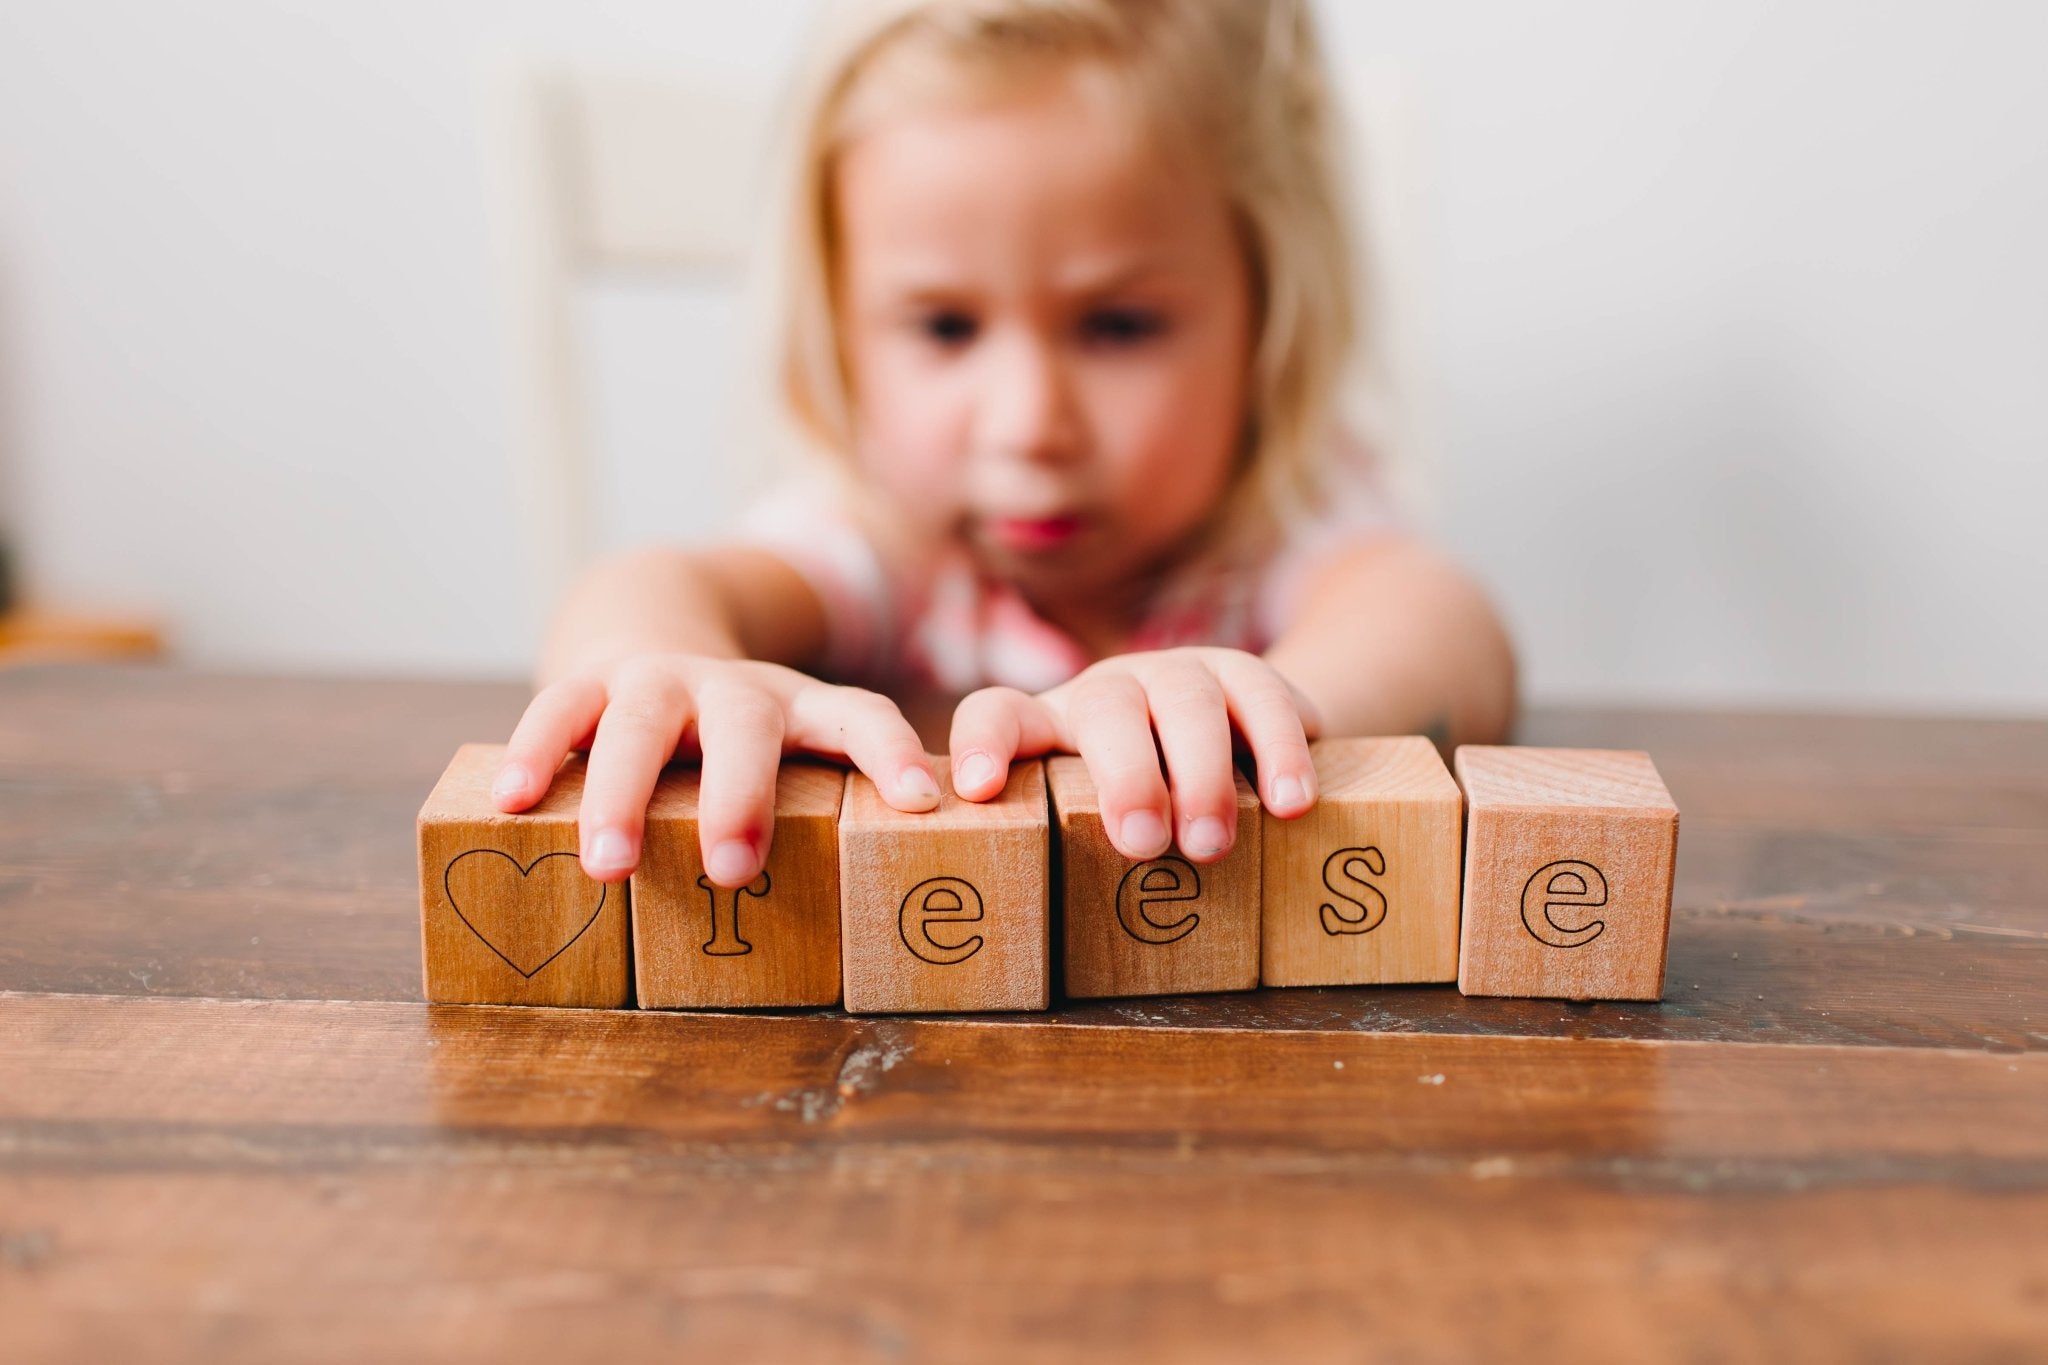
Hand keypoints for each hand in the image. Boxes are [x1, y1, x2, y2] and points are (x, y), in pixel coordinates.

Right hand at [492, 653, 939, 884]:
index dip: (894, 757)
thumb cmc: (739, 746)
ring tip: (608, 865)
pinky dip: (534, 753)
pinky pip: (558, 708)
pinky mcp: (589, 681)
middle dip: (740, 798)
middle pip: (746, 729)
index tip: (923, 804)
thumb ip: (826, 824)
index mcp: (802, 710)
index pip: (863, 718)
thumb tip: (876, 941)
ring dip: (623, 793)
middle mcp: (736, 689)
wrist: (652, 641)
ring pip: (641, 723)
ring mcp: (659, 679)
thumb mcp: (792, 759)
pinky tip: (512, 802)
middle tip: (730, 872)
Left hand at [947, 647, 1321, 861]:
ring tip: (1210, 845)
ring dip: (1200, 771)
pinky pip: (1265, 699)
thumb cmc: (1149, 805)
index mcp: (1054, 728)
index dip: (983, 744)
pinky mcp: (1248, 674)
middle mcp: (1111, 691)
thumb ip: (1077, 862)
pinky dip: (1280, 751)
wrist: (1241, 736)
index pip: (999, 713)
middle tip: (1140, 844)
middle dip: (1123, 774)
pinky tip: (1291, 805)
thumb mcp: (1098, 824)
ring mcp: (1180, 674)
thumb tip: (1058, 958)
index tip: (976, 790)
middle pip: (1104, 709)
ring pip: (1186, 697)